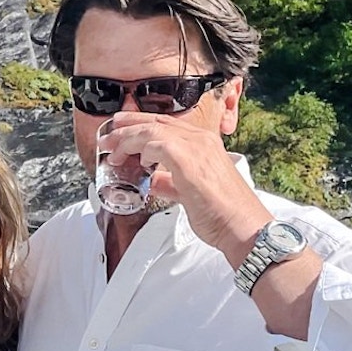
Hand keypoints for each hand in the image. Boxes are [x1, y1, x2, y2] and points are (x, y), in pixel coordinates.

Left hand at [102, 112, 271, 265]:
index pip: (166, 125)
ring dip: (127, 139)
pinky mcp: (189, 161)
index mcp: (204, 144)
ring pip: (152, 130)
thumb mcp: (190, 194)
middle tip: (108, 136)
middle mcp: (201, 140)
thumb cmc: (223, 215)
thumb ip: (171, 184)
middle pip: (156, 122)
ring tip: (111, 150)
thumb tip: (154, 181)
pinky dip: (143, 149)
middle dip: (127, 127)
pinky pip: (158, 145)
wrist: (243, 228)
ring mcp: (197, 148)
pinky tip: (138, 161)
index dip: (140, 125)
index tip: (121, 129)